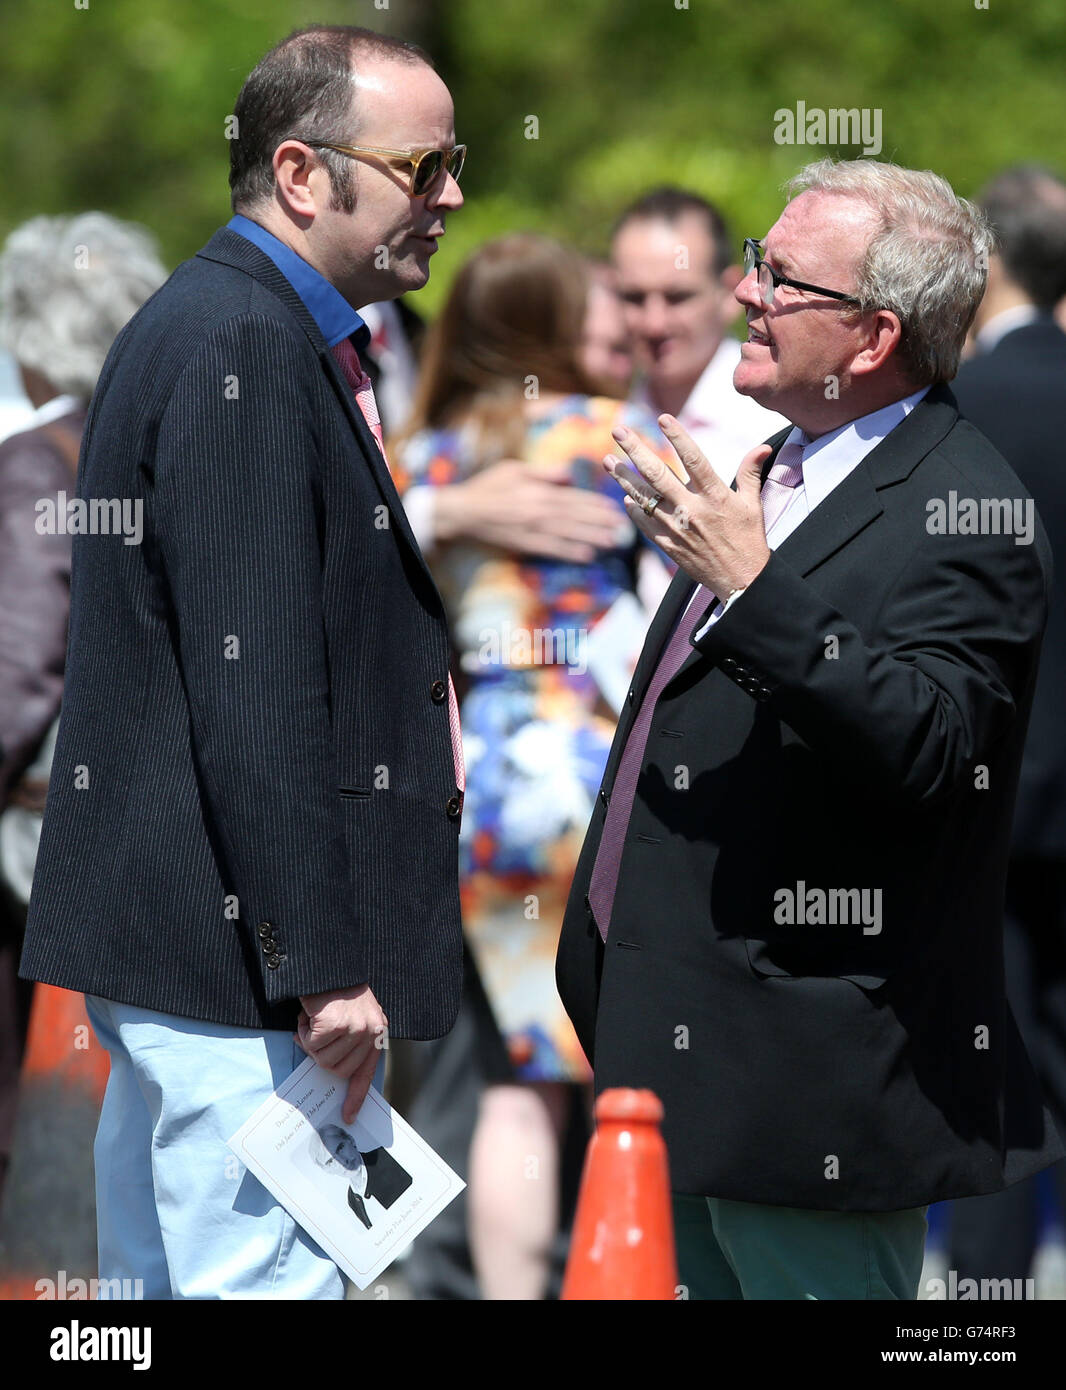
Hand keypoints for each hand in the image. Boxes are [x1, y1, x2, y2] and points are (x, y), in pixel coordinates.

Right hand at [296, 984, 387, 1123]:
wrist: (329, 963)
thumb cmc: (337, 989)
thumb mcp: (353, 1015)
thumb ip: (348, 1042)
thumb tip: (329, 1067)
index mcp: (377, 1031)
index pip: (366, 1071)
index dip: (356, 1096)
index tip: (348, 1115)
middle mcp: (371, 1032)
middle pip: (338, 1070)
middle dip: (321, 1056)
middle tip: (316, 1033)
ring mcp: (355, 1029)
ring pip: (322, 1059)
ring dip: (311, 1042)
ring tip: (314, 1019)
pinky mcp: (336, 1024)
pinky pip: (311, 1044)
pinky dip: (303, 1031)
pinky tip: (309, 1014)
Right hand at [431, 459, 626, 560]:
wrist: (461, 512)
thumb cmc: (486, 487)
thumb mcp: (514, 469)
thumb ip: (543, 473)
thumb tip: (569, 473)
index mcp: (539, 490)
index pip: (574, 497)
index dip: (596, 503)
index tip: (615, 506)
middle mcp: (540, 510)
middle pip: (578, 516)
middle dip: (602, 521)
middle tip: (624, 526)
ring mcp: (533, 529)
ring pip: (570, 533)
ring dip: (594, 537)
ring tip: (614, 542)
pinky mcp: (525, 544)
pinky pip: (553, 550)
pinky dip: (571, 553)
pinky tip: (588, 556)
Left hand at [605, 416, 773, 599]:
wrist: (741, 581)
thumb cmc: (749, 540)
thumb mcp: (753, 505)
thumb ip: (751, 473)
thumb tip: (763, 446)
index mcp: (714, 496)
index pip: (693, 459)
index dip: (677, 437)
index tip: (662, 417)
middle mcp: (691, 510)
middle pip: (657, 474)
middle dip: (635, 450)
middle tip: (618, 430)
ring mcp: (676, 528)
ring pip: (644, 498)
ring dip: (624, 478)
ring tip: (607, 460)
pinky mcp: (668, 545)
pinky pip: (644, 524)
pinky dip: (634, 510)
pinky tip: (626, 497)